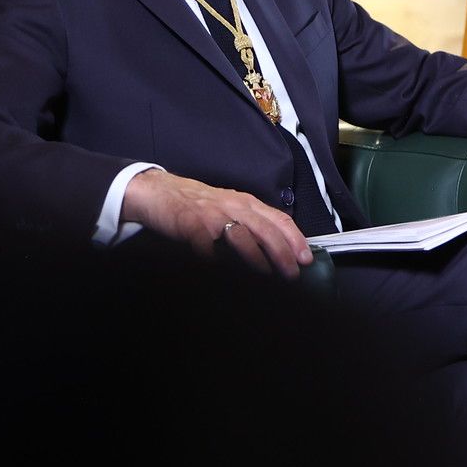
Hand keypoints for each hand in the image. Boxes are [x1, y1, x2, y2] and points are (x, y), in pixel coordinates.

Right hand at [122, 168, 314, 277]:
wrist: (160, 191)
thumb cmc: (199, 203)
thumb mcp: (231, 207)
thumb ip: (252, 222)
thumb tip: (279, 248)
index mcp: (246, 203)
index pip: (279, 220)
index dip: (295, 239)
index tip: (306, 259)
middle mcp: (234, 206)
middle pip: (265, 230)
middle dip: (282, 253)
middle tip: (292, 273)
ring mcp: (212, 215)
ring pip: (241, 236)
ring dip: (256, 258)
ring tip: (267, 275)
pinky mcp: (191, 224)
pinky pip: (206, 245)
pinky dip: (215, 260)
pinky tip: (222, 272)